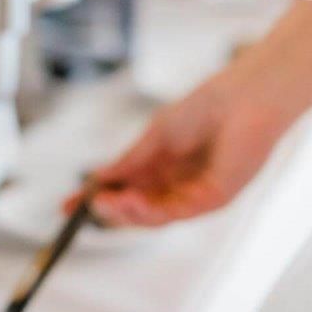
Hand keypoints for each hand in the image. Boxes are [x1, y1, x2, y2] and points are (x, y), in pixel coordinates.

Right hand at [66, 66, 296, 227]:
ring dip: (129, 213)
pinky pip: (180, 211)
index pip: (126, 193)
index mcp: (164, 171)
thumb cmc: (207, 107)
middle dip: (111, 211)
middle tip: (87, 206)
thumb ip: (131, 160)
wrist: (245, 95)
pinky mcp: (216, 197)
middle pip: (139, 210)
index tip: (66, 206)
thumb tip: (98, 178)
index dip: (97, 201)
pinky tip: (133, 200)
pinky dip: (153, 210)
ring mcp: (197, 195)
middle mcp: (179, 187)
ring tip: (106, 204)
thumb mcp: (156, 135)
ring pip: (157, 216)